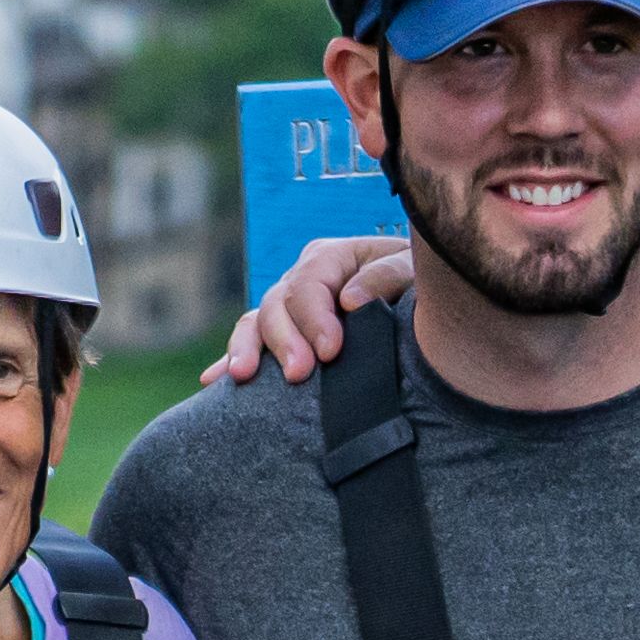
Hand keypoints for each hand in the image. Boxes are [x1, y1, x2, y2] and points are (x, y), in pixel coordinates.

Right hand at [199, 234, 414, 387]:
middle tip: (298, 375)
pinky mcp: (283, 334)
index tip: (331, 351)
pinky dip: (230, 360)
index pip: (310, 285)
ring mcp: (288, 307)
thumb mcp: (414, 268)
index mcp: (332, 257)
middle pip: (277, 305)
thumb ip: (388, 275)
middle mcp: (303, 278)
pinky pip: (250, 342)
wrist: (427, 301)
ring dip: (248, 350)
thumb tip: (349, 300)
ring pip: (256, 322)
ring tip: (243, 378)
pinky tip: (212, 381)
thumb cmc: (422, 282)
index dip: (315, 318)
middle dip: (284, 341)